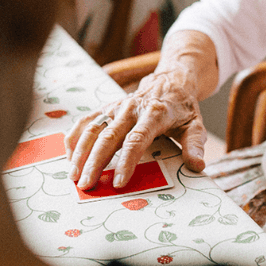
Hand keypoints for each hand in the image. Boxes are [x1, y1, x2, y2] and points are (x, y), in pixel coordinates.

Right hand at [65, 69, 207, 189]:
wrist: (170, 80)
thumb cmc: (182, 108)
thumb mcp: (195, 125)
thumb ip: (195, 145)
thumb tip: (197, 166)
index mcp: (154, 113)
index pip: (137, 140)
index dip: (127, 161)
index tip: (118, 182)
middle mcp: (131, 108)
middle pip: (109, 136)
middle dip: (95, 162)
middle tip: (86, 185)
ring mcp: (116, 107)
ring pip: (93, 128)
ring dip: (80, 152)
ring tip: (73, 176)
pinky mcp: (107, 107)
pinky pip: (86, 121)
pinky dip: (75, 137)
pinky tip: (69, 156)